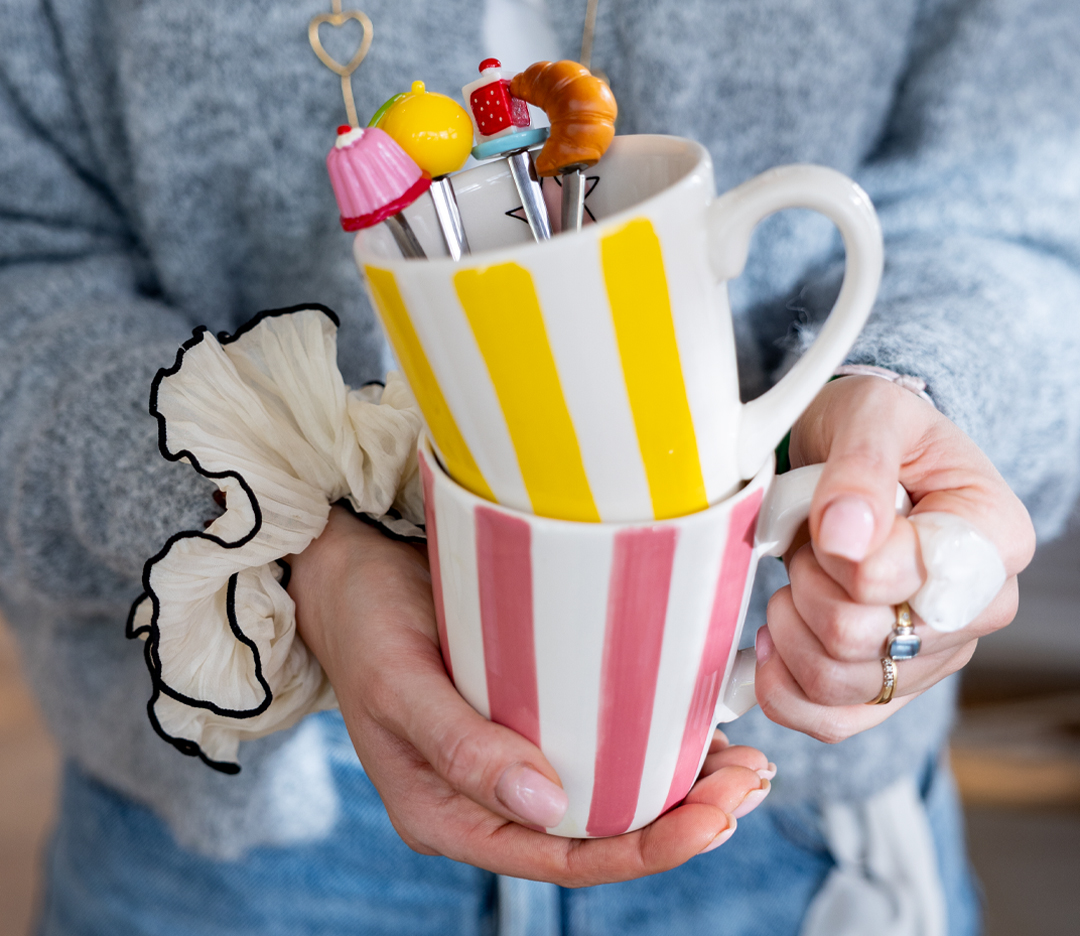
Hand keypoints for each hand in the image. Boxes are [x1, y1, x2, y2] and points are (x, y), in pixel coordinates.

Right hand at [287, 506, 772, 885]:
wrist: (346, 572)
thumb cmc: (364, 622)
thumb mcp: (398, 682)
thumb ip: (461, 748)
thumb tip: (547, 806)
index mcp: (448, 814)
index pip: (560, 857)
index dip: (644, 849)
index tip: (713, 819)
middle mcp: (488, 797)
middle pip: (597, 833)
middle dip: (682, 819)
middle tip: (752, 782)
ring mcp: (510, 756)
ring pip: (606, 793)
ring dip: (678, 785)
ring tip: (747, 765)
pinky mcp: (526, 711)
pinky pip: (597, 742)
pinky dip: (651, 741)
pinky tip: (699, 728)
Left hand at [755, 374, 1034, 742]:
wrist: (859, 455)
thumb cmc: (876, 430)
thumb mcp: (870, 416)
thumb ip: (861, 467)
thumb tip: (846, 536)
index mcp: (992, 537)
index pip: (909, 580)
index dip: (845, 555)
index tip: (832, 516)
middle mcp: (977, 608)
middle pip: (861, 637)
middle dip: (807, 581)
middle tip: (810, 541)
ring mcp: (934, 654)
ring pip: (837, 682)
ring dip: (789, 626)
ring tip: (797, 575)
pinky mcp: (891, 685)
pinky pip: (831, 720)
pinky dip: (782, 685)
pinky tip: (773, 638)